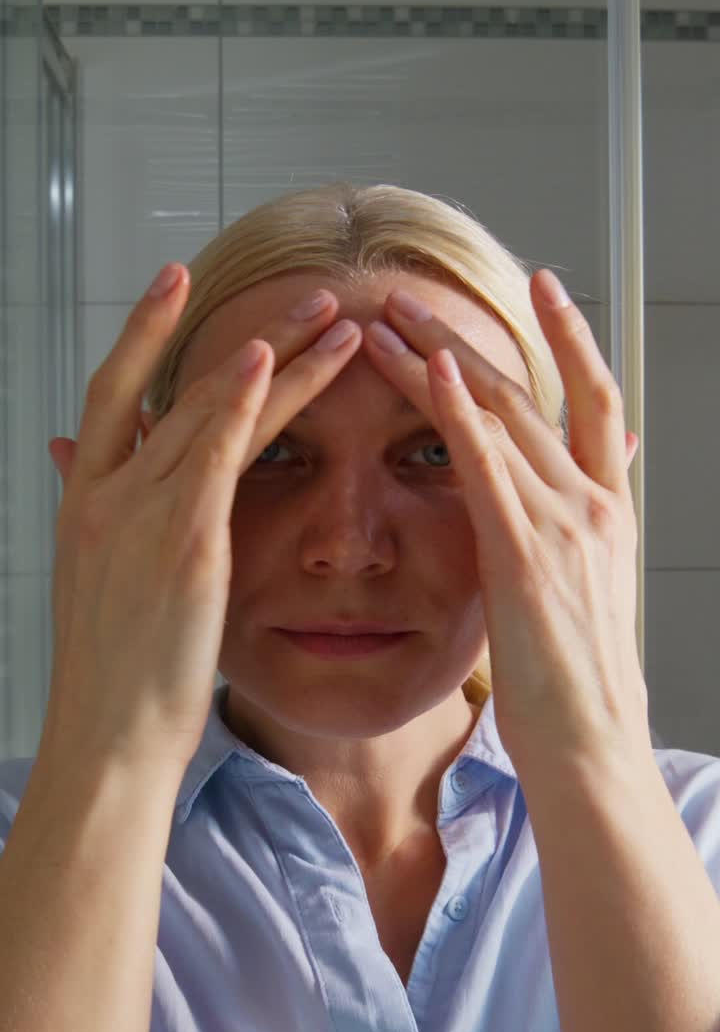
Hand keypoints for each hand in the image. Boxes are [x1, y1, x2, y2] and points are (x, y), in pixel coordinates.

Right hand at [44, 269, 362, 776]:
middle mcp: (106, 495)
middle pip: (166, 385)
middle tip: (278, 284)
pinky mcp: (181, 542)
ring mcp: (140, 514)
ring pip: (206, 408)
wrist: (108, 740)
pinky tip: (272, 357)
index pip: (113, 395)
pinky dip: (240, 399)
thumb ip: (95, 510)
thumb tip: (71, 456)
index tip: (174, 284)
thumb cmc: (114, 677)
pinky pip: (214, 452)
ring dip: (273, 353)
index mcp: (87, 505)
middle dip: (222, 326)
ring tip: (328, 312)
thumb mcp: (95, 582)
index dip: (143, 333)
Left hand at [362, 270, 650, 776]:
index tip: (544, 287)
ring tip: (390, 315)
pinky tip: (427, 371)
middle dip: (470, 336)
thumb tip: (569, 495)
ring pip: (501, 416)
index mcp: (612, 510)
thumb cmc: (576, 682)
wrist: (592, 743)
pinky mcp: (525, 557)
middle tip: (416, 293)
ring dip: (440, 358)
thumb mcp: (589, 592)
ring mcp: (565, 526)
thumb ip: (575, 531)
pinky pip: (488, 467)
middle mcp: (595, 504)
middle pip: (532, 394)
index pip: (599, 399)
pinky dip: (458, 412)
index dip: (572, 338)